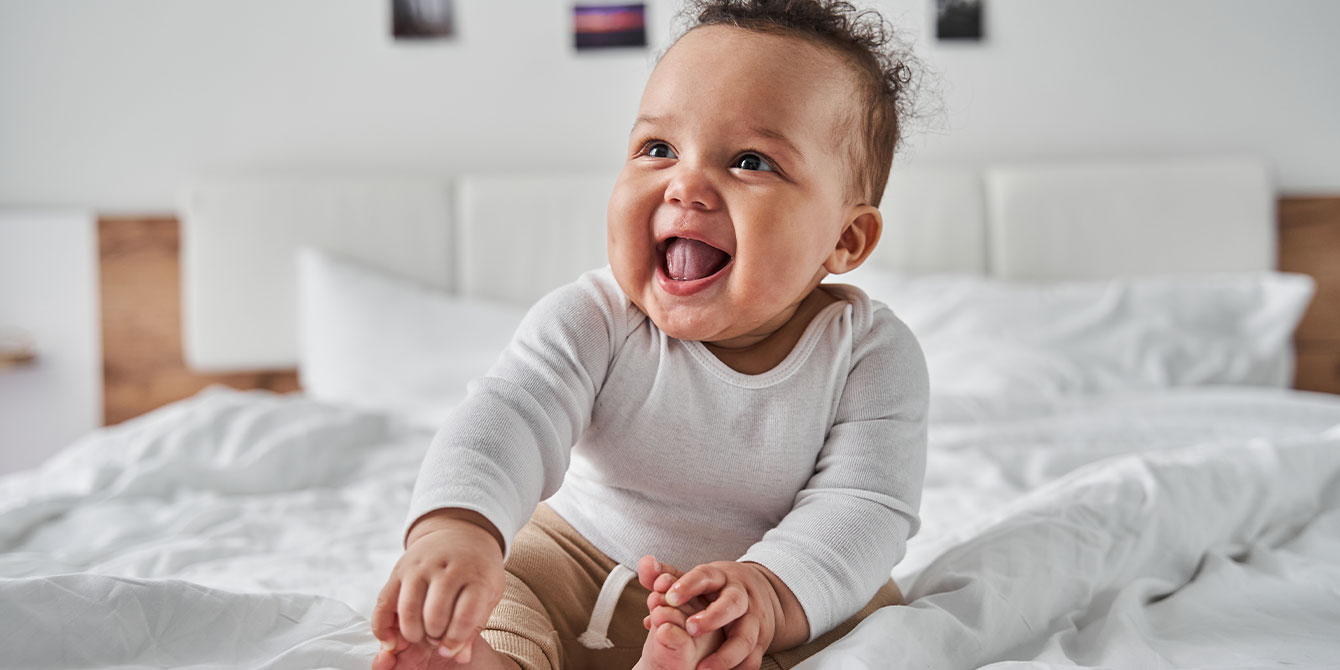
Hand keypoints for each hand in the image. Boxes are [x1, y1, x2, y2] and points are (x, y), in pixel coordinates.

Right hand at [370, 509, 505, 665]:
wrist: (462, 530)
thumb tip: (458, 656)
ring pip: (408, 609)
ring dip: (412, 633)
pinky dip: (382, 626)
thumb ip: (474, 625)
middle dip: (434, 637)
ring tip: (420, 638)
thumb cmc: (478, 569)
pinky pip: (384, 602)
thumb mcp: (489, 592)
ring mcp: (420, 567)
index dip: (456, 638)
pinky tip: (390, 640)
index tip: (451, 648)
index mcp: (475, 575)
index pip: (465, 614)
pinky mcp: (399, 569)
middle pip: (435, 614)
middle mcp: (446, 568)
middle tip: (436, 640)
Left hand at [638, 557, 797, 669]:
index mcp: (722, 578)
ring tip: (702, 668)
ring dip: (725, 655)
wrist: (762, 593)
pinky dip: (737, 669)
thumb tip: (645, 563)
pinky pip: (752, 659)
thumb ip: (665, 574)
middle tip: (690, 628)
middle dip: (713, 617)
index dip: (688, 585)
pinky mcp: (760, 642)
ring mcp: (753, 621)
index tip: (669, 597)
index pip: (707, 576)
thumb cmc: (718, 589)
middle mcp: (742, 597)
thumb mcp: (695, 579)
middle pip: (732, 604)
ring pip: (745, 637)